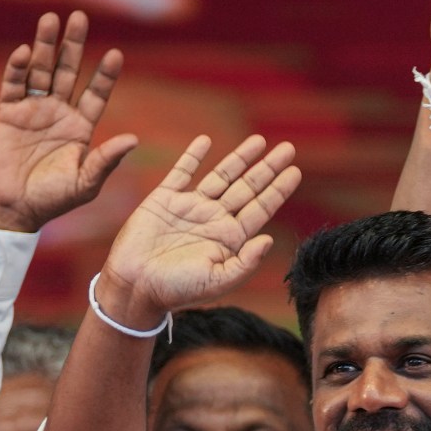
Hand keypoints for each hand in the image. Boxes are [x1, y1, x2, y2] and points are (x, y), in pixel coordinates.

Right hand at [0, 12, 140, 235]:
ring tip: (51, 19)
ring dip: (45, 45)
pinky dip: (18, 68)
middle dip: (73, 45)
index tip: (116, 54)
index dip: (105, 75)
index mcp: (80, 127)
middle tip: (79, 17)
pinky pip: (13, 84)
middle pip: (67, 71)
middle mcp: (58, 112)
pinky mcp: (7, 112)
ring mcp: (32, 109)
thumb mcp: (85, 183)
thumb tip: (133, 139)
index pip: (96, 93)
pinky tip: (26, 51)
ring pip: (41, 70)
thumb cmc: (51, 200)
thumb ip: (106, 160)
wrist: (11, 210)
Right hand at [95, 134, 299, 328]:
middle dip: (268, 168)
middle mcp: (214, 219)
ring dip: (239, 158)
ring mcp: (190, 208)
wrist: (134, 287)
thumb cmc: (176, 290)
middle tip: (288, 148)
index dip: (278, 190)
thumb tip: (269, 239)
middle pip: (247, 187)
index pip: (261, 208)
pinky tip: (206, 141)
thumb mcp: (217, 281)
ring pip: (221, 176)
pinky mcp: (164, 200)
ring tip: (259, 140)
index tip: (295, 171)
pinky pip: (182, 172)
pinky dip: (193, 156)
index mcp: (230, 239)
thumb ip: (245, 263)